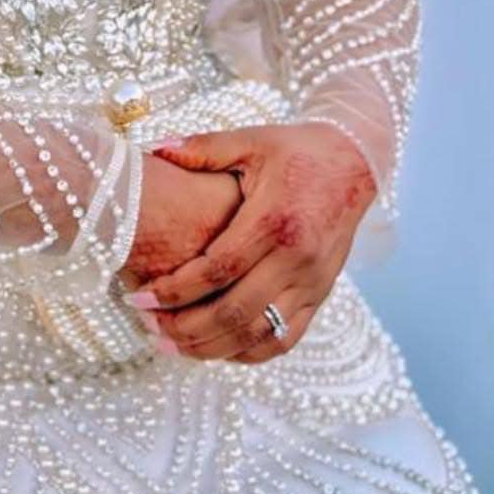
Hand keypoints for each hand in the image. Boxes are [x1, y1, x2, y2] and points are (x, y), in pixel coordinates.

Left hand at [131, 121, 376, 364]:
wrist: (355, 162)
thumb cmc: (297, 151)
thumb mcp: (249, 141)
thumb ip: (201, 149)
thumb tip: (153, 149)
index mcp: (274, 221)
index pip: (217, 270)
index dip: (175, 290)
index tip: (139, 297)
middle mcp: (297, 259)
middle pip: (235, 312)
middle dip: (186, 328)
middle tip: (149, 328)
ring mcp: (313, 282)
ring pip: (259, 334)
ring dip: (212, 348)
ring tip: (172, 346)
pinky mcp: (321, 294)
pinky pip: (286, 338)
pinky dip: (249, 352)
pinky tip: (216, 348)